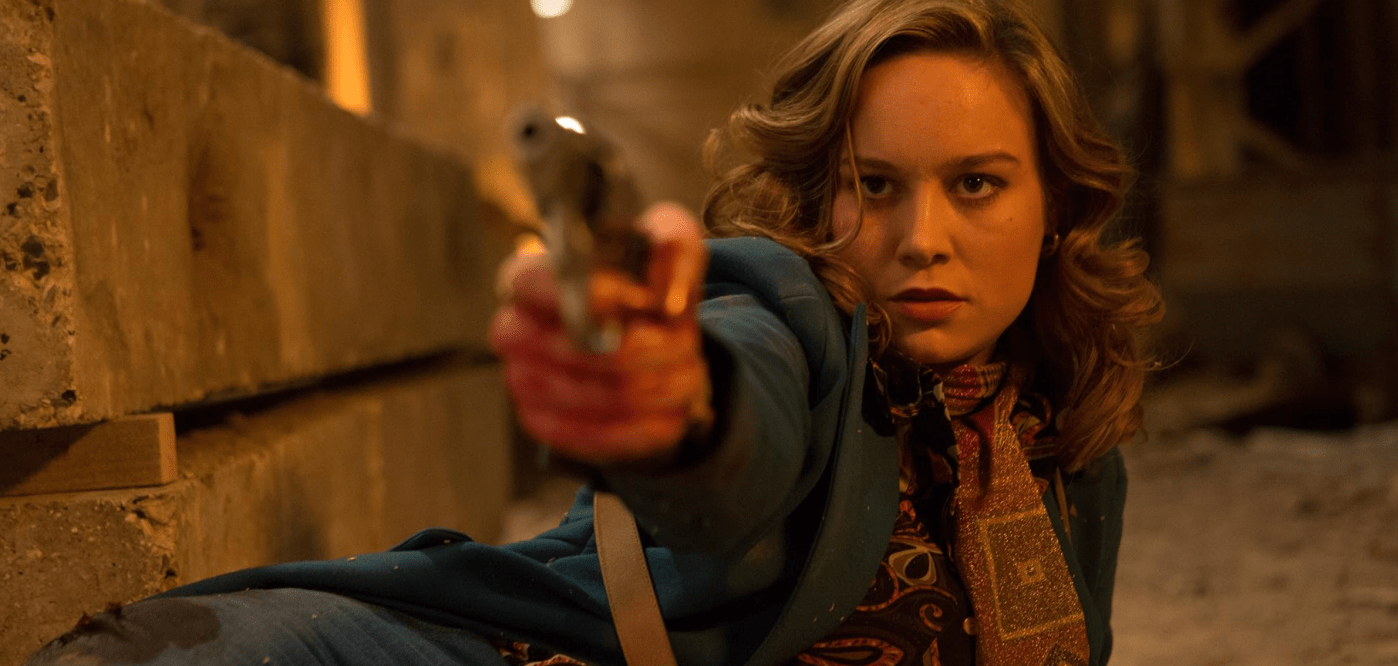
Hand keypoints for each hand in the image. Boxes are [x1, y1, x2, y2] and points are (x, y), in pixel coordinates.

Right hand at [489, 203, 709, 464]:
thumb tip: (669, 296)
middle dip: (653, 349)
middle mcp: (513, 329)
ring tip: (685, 375)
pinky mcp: (541, 425)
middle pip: (582, 346)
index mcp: (527, 277)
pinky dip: (647, 426)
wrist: (635, 346)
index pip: (535, 283)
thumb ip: (674, 246)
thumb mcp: (664, 251)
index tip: (643, 301)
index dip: (594, 295)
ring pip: (603, 394)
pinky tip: (668, 411)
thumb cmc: (641, 292)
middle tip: (685, 345)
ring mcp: (522, 381)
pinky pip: (600, 436)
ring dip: (661, 388)